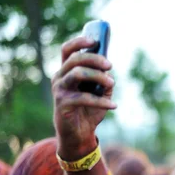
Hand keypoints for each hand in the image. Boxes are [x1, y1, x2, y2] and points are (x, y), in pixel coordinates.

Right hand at [52, 36, 115, 158]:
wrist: (79, 134)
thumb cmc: (89, 110)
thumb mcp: (100, 93)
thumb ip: (104, 81)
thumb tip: (109, 72)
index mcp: (67, 71)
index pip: (67, 50)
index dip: (79, 42)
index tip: (94, 40)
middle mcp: (60, 77)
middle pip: (75, 59)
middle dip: (94, 59)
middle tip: (110, 65)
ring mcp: (60, 90)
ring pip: (77, 73)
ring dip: (98, 76)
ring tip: (112, 84)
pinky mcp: (63, 104)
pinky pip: (84, 98)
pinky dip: (102, 101)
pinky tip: (114, 105)